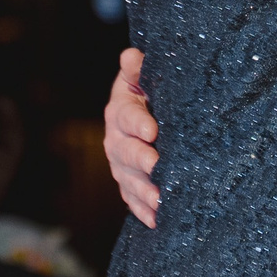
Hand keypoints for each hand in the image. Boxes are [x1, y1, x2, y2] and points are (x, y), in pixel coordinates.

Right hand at [103, 49, 161, 227]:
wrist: (143, 116)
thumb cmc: (149, 94)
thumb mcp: (143, 78)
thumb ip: (138, 69)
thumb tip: (131, 55)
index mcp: (120, 112)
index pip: (126, 116)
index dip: (138, 122)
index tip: (152, 130)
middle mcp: (116, 141)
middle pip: (125, 152)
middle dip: (141, 161)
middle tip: (157, 168)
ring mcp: (120, 167)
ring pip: (128, 181)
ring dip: (143, 192)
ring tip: (161, 201)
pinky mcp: (128, 186)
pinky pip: (133, 201)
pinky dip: (143, 212)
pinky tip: (156, 221)